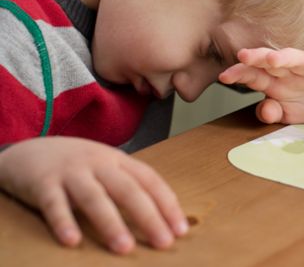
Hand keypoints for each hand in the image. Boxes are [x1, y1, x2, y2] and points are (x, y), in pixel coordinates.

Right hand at [0, 137, 187, 253]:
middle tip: (163, 242)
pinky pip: (54, 205)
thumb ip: (128, 186)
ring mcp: (70, 172)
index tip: (180, 229)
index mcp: (118, 160)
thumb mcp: (106, 168)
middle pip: (127, 190)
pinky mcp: (42, 183)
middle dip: (148, 216)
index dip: (167, 204)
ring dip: (110, 223)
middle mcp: (98, 163)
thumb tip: (160, 219)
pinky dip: (63, 222)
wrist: (28, 150)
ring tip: (124, 247)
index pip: (149, 180)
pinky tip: (73, 241)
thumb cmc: (77, 166)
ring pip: (94, 197)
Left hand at [218, 47, 303, 123]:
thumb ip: (271, 113)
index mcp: (273, 81)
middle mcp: (288, 71)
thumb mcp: (286, 115)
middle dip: (257, 57)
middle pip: (270, 61)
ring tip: (273, 60)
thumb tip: (263, 111)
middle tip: (243, 56)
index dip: (239, 73)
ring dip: (284, 57)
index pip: (253, 74)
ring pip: (295, 58)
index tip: (224, 77)